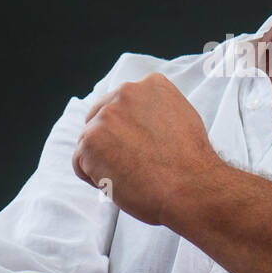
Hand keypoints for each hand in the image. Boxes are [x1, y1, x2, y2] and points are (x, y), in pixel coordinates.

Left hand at [71, 72, 224, 225]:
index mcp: (150, 85)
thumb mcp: (182, 117)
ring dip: (104, 160)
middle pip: (101, 117)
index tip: (140, 145)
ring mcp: (105, 116)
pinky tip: (119, 182)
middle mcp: (126, 93)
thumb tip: (141, 119)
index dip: (128, 129)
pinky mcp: (90, 141)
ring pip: (89, 141)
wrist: (190, 187)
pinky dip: (94, 178)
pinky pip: (80, 163)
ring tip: (131, 174)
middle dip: (110, 141)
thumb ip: (156, 110)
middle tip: (132, 163)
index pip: (122, 103)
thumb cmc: (191, 163)